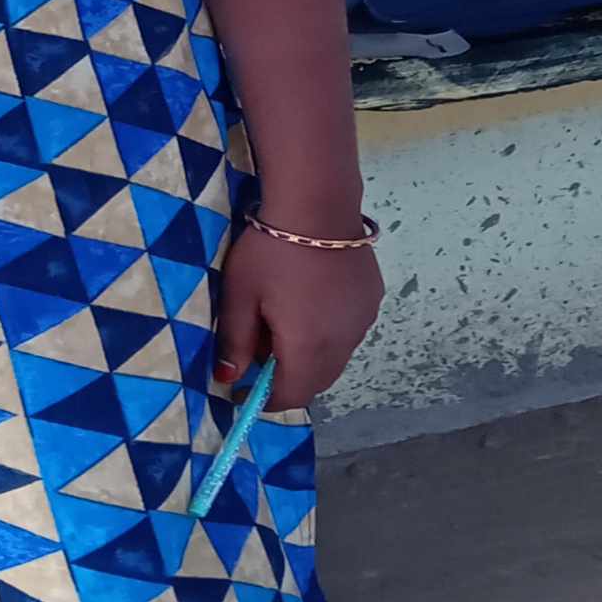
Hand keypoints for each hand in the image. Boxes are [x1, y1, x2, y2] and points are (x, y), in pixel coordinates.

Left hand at [215, 228, 383, 411]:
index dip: (266, 398)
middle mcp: (343, 343)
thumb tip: (229, 379)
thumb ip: (235, 342)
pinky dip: (329, 331)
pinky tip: (312, 299)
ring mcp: (362, 321)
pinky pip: (349, 331)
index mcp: (308, 348)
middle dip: (289, 377)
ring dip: (311, 354)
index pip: (291, 394)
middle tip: (262, 349)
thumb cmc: (270, 250)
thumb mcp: (240, 295)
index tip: (245, 388)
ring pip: (336, 356)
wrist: (317, 202)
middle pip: (316, 380)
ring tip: (286, 318)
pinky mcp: (372, 300)